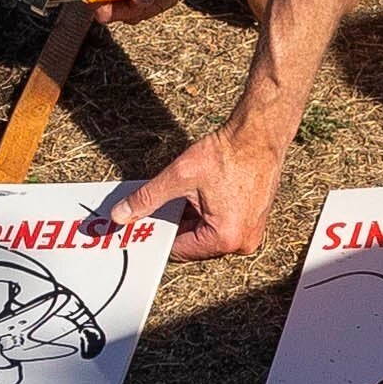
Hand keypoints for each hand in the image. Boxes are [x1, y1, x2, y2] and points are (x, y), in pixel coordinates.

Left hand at [97, 119, 288, 259]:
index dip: (160, 232)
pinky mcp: (255, 220)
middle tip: (166, 202)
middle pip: (195, 243)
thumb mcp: (180, 176)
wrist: (260, 133)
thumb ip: (148, 199)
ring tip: (187, 194)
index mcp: (225, 238)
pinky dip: (209, 212)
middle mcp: (242, 242)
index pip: (179, 250)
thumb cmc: (229, 153)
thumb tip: (122, 214)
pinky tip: (202, 193)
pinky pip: (223, 224)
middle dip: (177, 223)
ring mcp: (252, 232)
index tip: (146, 222)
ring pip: (208, 233)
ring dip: (193, 217)